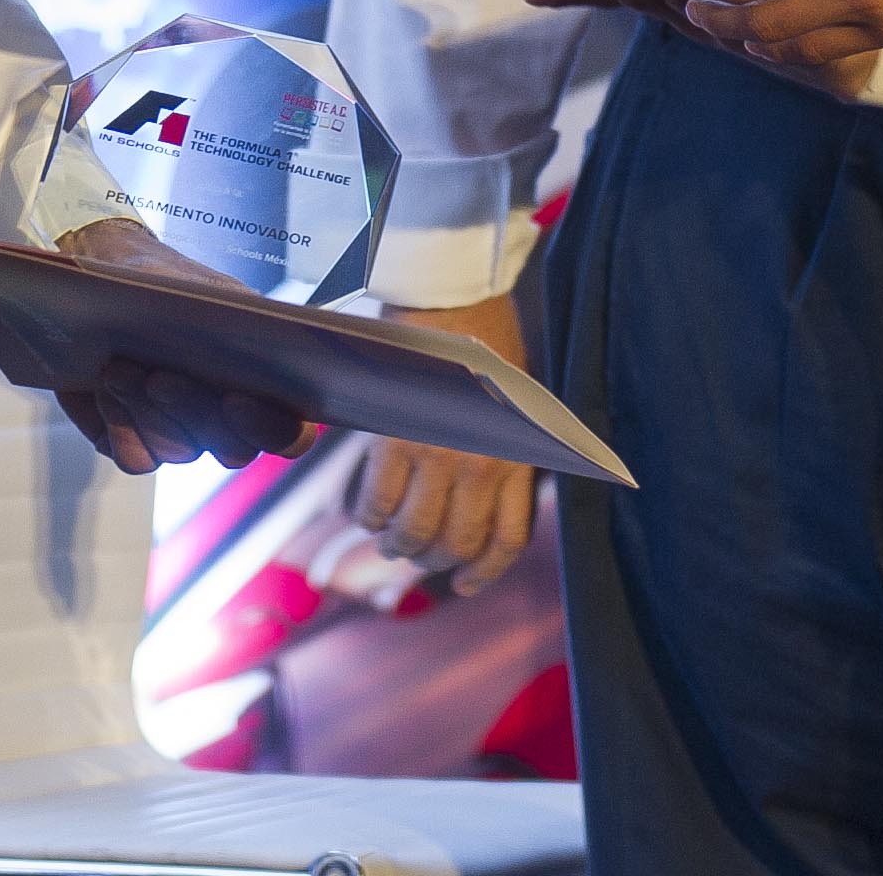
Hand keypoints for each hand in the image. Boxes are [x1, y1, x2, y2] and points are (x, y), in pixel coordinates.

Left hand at [49, 217, 315, 474]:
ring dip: (148, 411)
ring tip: (119, 368)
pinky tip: (106, 393)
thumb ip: (237, 315)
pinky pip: (138, 459)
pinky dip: (121, 426)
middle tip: (157, 376)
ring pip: (180, 451)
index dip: (269, 428)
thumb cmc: (165, 284)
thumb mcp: (207, 290)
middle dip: (193, 410)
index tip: (233, 400)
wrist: (101, 288)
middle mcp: (226, 423)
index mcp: (263, 385)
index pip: (289, 434)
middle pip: (232, 449)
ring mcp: (183, 438)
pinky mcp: (137, 444)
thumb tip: (249, 329)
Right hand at [354, 295, 543, 594]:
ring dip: (397, 545)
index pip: (506, 541)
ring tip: (389, 538)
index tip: (464, 585)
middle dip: (432, 562)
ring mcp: (439, 456)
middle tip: (416, 555)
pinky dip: (368, 516)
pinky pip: (377, 501)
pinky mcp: (397, 441)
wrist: (452, 297)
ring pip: (414, 532)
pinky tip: (365, 512)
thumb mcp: (515, 410)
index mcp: (517, 460)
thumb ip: (504, 458)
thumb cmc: (485, 348)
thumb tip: (477, 507)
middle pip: (456, 545)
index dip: (483, 574)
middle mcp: (482, 467)